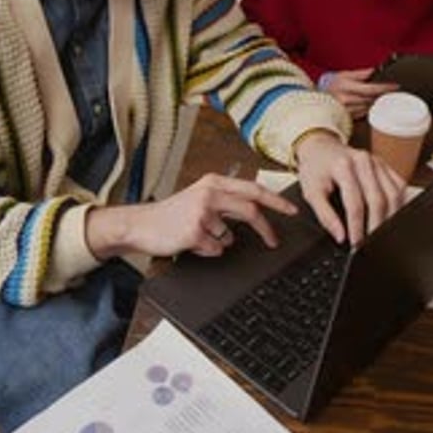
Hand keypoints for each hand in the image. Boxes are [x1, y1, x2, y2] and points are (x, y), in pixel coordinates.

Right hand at [85, 173, 297, 259]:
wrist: (141, 224)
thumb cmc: (171, 214)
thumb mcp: (199, 197)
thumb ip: (225, 199)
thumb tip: (255, 210)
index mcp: (213, 182)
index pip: (253, 189)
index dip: (276, 200)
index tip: (292, 210)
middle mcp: (209, 193)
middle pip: (250, 211)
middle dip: (266, 229)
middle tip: (273, 241)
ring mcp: (202, 212)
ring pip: (231, 236)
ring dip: (220, 242)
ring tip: (199, 236)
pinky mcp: (195, 231)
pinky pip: (216, 249)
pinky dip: (207, 250)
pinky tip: (191, 242)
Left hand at [293, 131, 404, 246]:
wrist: (320, 148)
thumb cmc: (315, 169)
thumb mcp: (311, 192)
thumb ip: (325, 215)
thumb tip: (340, 236)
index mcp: (343, 166)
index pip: (355, 203)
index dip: (357, 227)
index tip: (356, 243)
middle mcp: (363, 160)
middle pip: (378, 200)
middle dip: (376, 226)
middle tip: (370, 244)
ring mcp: (376, 161)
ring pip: (394, 194)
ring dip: (390, 217)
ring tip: (381, 234)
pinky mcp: (384, 164)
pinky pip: (399, 185)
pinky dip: (398, 203)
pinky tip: (390, 216)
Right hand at [323, 68, 397, 118]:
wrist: (319, 99)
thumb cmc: (333, 86)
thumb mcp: (344, 75)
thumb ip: (360, 74)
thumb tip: (374, 70)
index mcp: (346, 86)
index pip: (370, 89)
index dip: (384, 88)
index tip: (396, 86)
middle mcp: (346, 100)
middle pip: (372, 99)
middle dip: (382, 95)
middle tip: (392, 90)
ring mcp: (347, 110)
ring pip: (369, 107)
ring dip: (376, 101)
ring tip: (380, 96)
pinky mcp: (349, 118)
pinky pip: (364, 113)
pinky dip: (369, 107)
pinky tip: (368, 103)